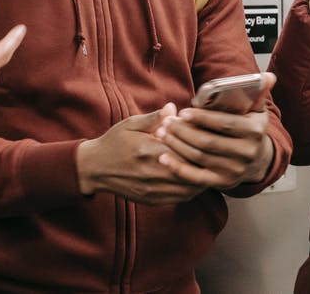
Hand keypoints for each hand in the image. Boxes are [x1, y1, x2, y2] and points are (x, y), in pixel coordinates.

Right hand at [76, 103, 206, 204]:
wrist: (95, 168)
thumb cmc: (114, 142)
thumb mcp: (131, 124)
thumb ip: (154, 118)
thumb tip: (173, 108)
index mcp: (148, 149)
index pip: (184, 147)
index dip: (197, 142)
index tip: (204, 136)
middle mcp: (152, 172)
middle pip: (190, 169)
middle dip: (203, 162)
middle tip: (214, 153)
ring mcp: (152, 189)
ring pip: (189, 187)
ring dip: (201, 177)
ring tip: (209, 167)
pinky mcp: (152, 200)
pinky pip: (180, 198)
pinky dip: (191, 189)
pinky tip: (195, 180)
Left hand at [155, 104, 274, 189]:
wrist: (257, 159)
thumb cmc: (248, 127)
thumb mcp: (255, 110)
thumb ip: (256, 92)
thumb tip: (268, 75)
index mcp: (254, 132)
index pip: (225, 124)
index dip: (203, 118)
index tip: (183, 112)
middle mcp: (246, 153)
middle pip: (209, 142)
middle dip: (184, 131)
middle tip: (167, 122)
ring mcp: (235, 171)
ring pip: (200, 157)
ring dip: (177, 145)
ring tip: (161, 133)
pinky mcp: (223, 183)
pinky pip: (196, 177)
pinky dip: (178, 168)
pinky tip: (163, 158)